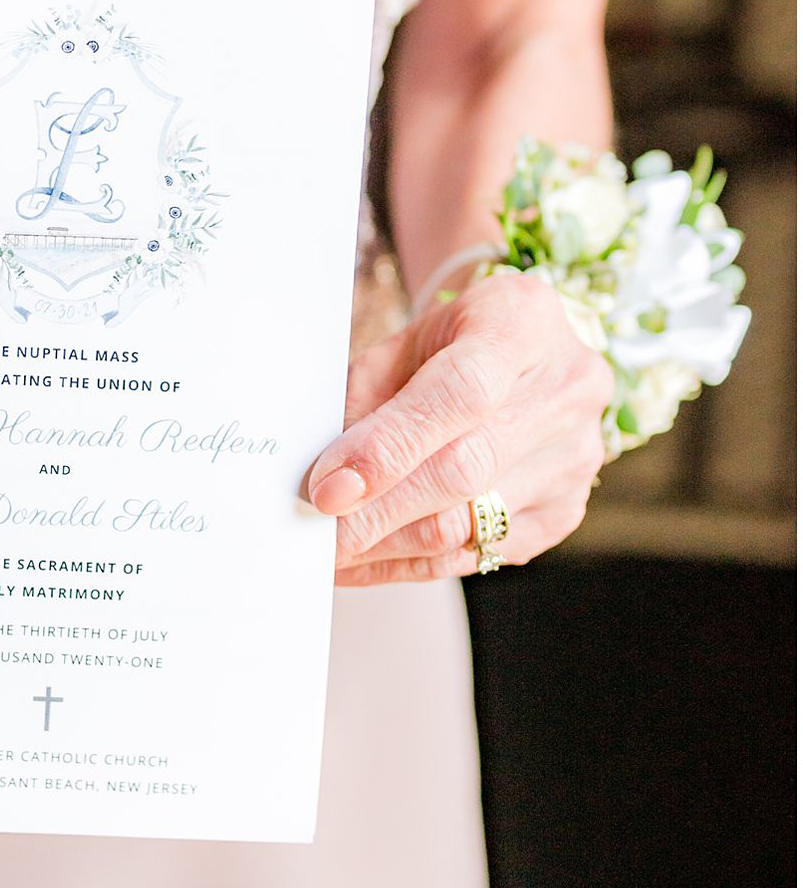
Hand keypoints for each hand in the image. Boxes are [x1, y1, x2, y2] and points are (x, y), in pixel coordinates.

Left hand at [308, 269, 610, 585]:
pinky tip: (367, 560)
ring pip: (469, 525)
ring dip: (387, 546)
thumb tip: (321, 477)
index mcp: (521, 323)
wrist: (528, 350)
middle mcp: (565, 391)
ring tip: (329, 553)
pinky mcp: (564, 511)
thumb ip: (367, 398)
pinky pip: (479, 554)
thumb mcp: (406, 341)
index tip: (328, 489)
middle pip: (466, 471)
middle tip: (314, 536)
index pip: (460, 395)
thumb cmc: (457, 340)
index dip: (389, 449)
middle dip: (376, 513)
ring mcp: (574, 457)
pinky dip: (412, 564)